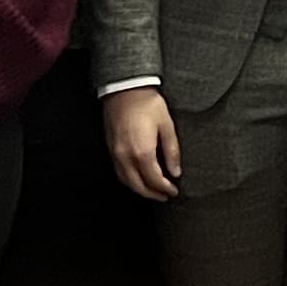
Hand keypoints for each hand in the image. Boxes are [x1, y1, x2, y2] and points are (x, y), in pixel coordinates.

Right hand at [104, 86, 183, 203]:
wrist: (125, 89)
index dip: (165, 189)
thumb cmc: (147, 104)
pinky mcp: (111, 149)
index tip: (174, 191)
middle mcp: (126, 156)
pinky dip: (129, 181)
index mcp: (142, 152)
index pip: (154, 180)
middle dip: (153, 194)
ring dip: (140, 189)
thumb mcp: (167, 125)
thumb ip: (172, 151)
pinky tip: (138, 179)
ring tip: (153, 191)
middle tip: (165, 196)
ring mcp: (116, 154)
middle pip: (139, 186)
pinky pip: (119, 172)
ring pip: (127, 182)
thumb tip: (175, 171)